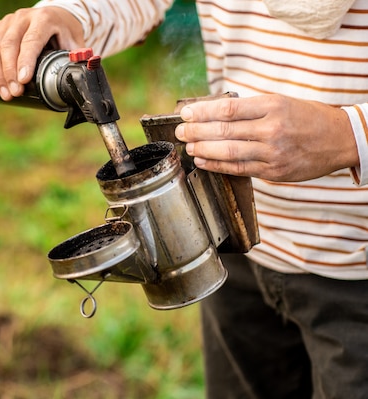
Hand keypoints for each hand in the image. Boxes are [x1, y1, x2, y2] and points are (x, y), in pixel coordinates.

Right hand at [0, 7, 84, 100]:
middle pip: (9, 45)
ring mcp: (7, 22)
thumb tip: (80, 80)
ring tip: (3, 94)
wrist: (54, 17)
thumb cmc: (65, 33)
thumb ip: (77, 59)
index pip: (31, 41)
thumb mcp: (75, 42)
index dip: (25, 61)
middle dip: (9, 73)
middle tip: (14, 93)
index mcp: (44, 19)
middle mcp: (22, 18)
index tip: (23, 81)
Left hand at [175, 94, 358, 181]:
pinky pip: (239, 169)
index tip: (186, 113)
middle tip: (180, 131)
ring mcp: (273, 152)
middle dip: (196, 132)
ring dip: (203, 150)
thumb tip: (214, 113)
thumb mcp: (282, 102)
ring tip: (188, 146)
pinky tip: (203, 161)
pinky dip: (217, 165)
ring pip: (229, 152)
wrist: (342, 139)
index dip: (202, 112)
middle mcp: (272, 129)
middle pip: (224, 131)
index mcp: (273, 106)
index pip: (228, 108)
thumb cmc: (308, 117)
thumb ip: (250, 108)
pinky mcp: (274, 172)